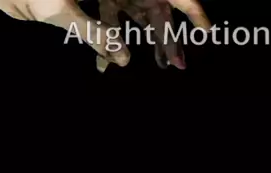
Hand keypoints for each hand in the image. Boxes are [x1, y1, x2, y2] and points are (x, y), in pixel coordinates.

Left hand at [0, 0, 208, 70]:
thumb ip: (95, 34)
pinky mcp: (86, 2)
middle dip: (166, 38)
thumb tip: (123, 58)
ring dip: (138, 44)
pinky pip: (103, 23)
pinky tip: (107, 64)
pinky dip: (106, 43)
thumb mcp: (63, 10)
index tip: (208, 31)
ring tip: (151, 67)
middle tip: (178, 64)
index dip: (191, 10)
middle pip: (152, 9)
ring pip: (130, 18)